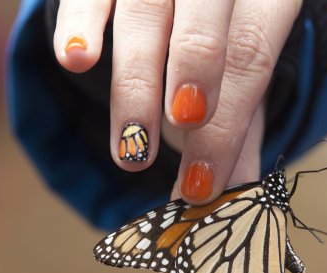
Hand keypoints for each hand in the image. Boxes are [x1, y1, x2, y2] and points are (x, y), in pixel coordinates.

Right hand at [53, 0, 301, 204]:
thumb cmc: (222, 42)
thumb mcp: (241, 78)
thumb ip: (239, 130)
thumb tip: (239, 199)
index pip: (250, 60)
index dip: (225, 127)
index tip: (199, 187)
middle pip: (204, 29)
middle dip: (190, 84)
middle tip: (177, 141)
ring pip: (146, 12)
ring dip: (135, 83)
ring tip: (131, 145)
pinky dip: (81, 24)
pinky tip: (76, 60)